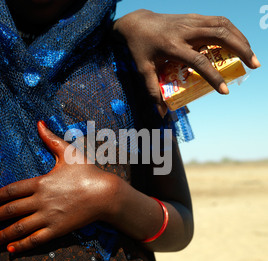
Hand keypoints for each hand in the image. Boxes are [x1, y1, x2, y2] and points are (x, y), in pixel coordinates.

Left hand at [0, 121, 117, 252]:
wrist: (104, 194)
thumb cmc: (88, 172)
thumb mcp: (69, 153)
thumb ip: (51, 139)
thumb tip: (39, 123)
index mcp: (41, 182)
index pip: (12, 190)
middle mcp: (40, 201)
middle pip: (12, 209)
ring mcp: (48, 217)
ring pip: (20, 227)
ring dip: (4, 233)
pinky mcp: (57, 229)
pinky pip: (35, 239)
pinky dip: (21, 245)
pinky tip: (11, 249)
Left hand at [114, 10, 260, 116]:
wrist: (137, 23)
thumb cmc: (139, 49)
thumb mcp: (143, 71)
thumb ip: (152, 92)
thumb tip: (162, 114)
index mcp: (172, 46)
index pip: (198, 61)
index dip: (213, 76)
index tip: (225, 90)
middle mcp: (185, 31)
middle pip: (219, 35)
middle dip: (241, 49)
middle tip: (254, 65)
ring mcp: (191, 20)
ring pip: (223, 24)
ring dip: (241, 38)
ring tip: (251, 54)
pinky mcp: (194, 17)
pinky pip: (219, 20)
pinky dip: (232, 31)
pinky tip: (238, 42)